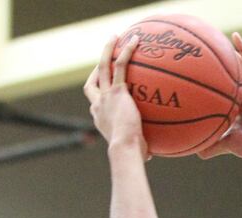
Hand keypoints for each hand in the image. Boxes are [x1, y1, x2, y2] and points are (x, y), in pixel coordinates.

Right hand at [83, 37, 147, 157]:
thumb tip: (148, 157)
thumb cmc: (130, 155)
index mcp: (99, 117)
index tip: (103, 87)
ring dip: (107, 49)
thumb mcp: (132, 151)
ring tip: (115, 36)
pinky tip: (134, 40)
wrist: (124, 148)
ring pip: (103, 66)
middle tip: (105, 59)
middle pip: (92, 81)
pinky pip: (120, 66)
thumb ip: (138, 149)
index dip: (97, 92)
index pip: (94, 101)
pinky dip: (126, 51)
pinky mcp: (117, 91)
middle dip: (96, 68)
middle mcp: (98, 104)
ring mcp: (105, 95)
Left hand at [198, 33, 241, 162]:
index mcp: (230, 111)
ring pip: (235, 69)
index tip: (190, 80)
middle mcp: (237, 99)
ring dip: (226, 54)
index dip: (205, 88)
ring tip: (213, 39)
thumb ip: (215, 146)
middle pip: (223, 79)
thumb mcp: (231, 144)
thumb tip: (198, 154)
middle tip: (196, 55)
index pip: (215, 96)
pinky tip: (234, 36)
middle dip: (212, 68)